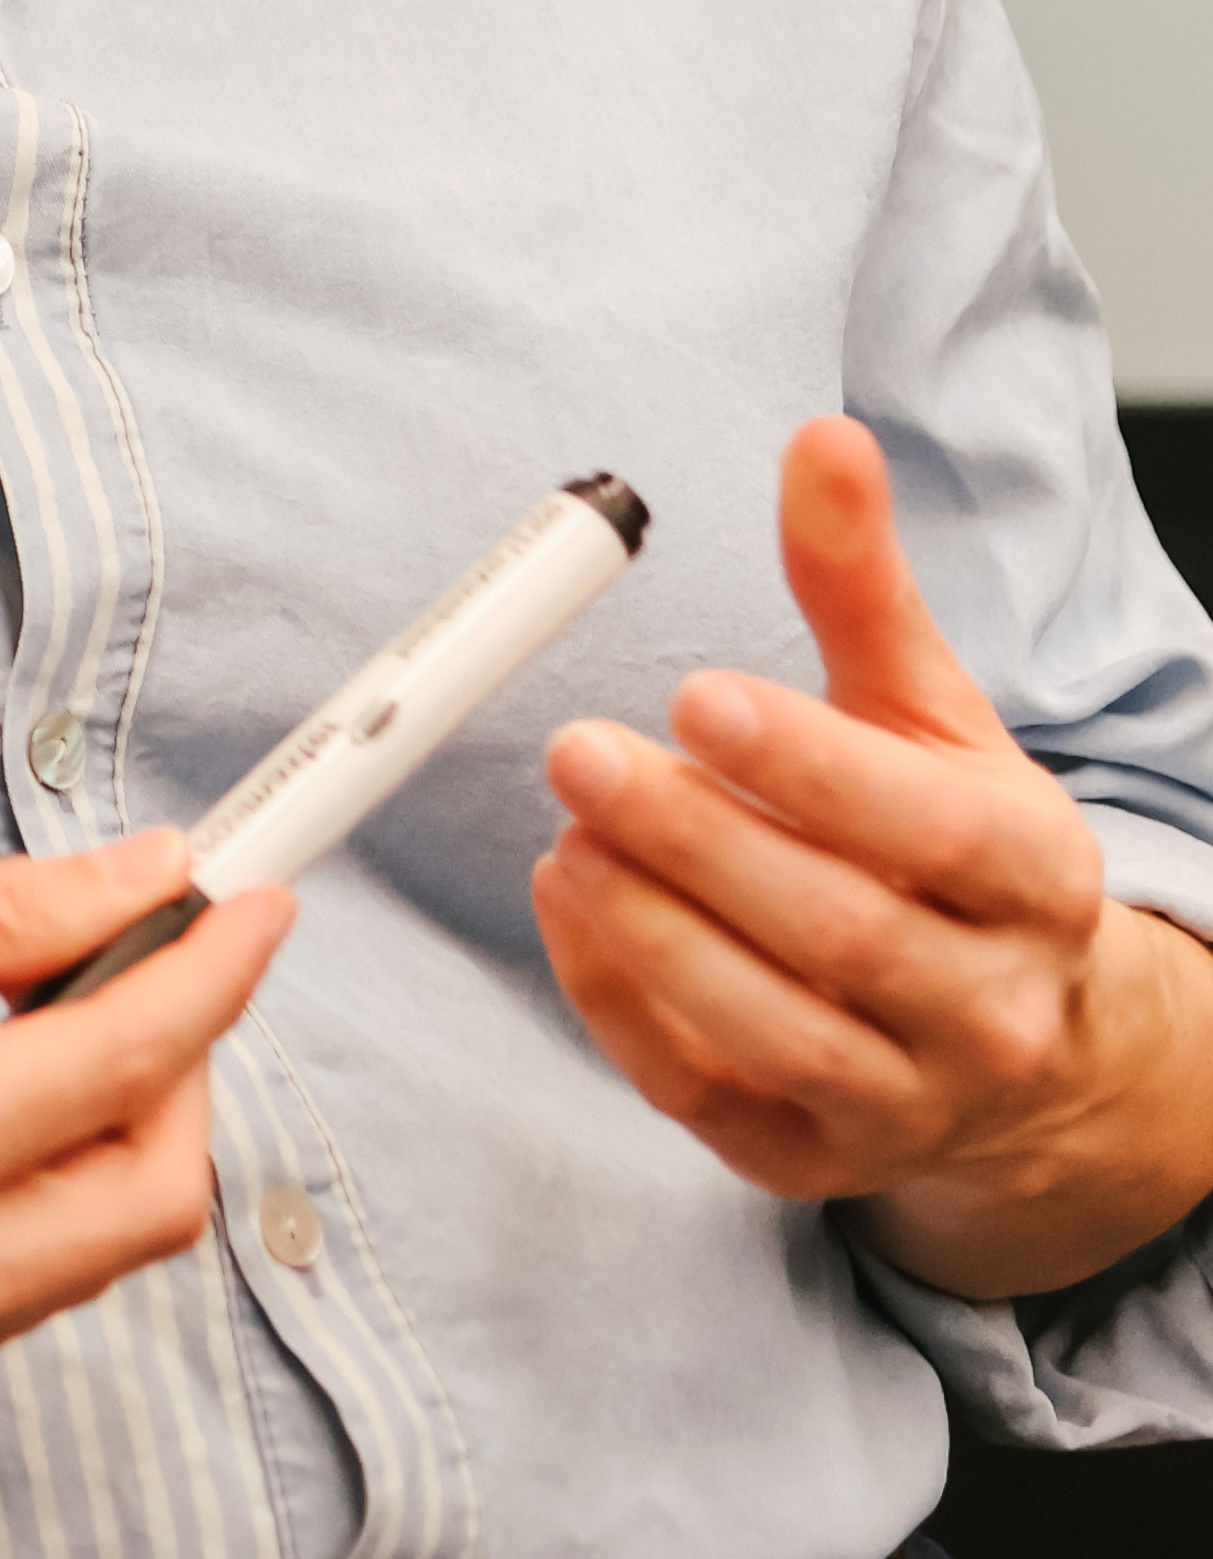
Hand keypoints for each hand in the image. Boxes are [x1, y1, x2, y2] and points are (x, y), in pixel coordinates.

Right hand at [0, 835, 288, 1402]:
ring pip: (90, 1254)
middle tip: (145, 955)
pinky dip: (38, 1191)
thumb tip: (135, 877)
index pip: (122, 1063)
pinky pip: (13, 1290)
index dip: (212, 969)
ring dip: (116, 1129)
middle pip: (150, 1200)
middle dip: (185, 1067)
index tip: (255, 899)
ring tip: (46, 1010)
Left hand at [532, 416, 1212, 1296]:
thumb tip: (820, 438)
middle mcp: (989, 1006)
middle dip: (696, 842)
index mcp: (1034, 877)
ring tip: (562, 835)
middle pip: (839, 933)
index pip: (926, 830)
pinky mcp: (812, 1160)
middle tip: (577, 751)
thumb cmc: (943, 837)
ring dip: (650, 932)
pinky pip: (708, 1098)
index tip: (694, 691)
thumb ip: (860, 580)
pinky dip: (622, 1006)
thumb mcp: (925, 705)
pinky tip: (568, 907)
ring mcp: (905, 1100)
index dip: (808, 764)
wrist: (1010, 1033)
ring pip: (771, 1031)